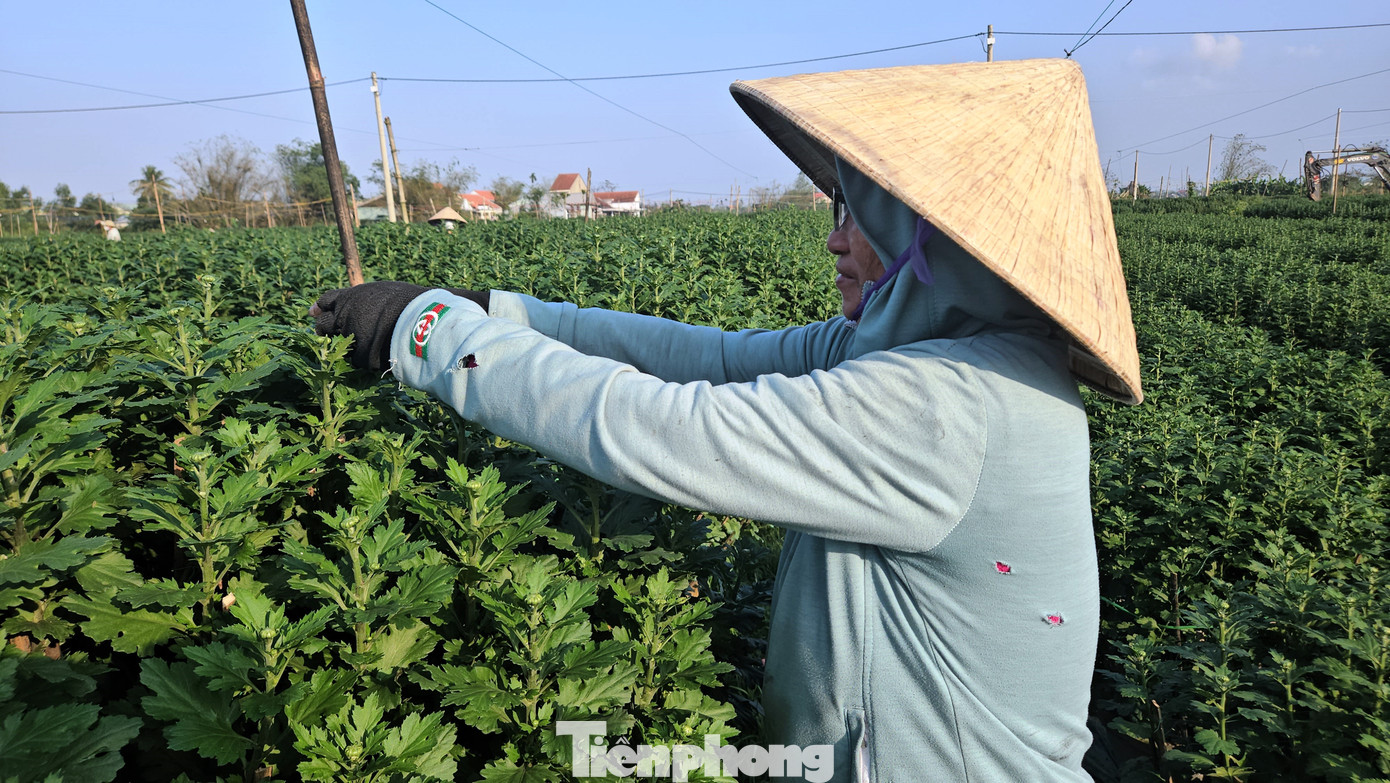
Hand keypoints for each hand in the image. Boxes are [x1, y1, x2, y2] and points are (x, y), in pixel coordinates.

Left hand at [311, 284, 490, 371]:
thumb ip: (366, 298)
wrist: (420, 321)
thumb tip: (362, 302)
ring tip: (350, 345)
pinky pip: (353, 358)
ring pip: (336, 343)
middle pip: (324, 323)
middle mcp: (345, 316)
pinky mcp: (360, 356)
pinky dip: (358, 357)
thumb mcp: (384, 292)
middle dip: (324, 328)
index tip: (315, 312)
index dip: (320, 307)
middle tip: (325, 333)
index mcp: (350, 297)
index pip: (326, 300)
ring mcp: (351, 337)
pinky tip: (367, 355)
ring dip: (339, 344)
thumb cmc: (409, 302)